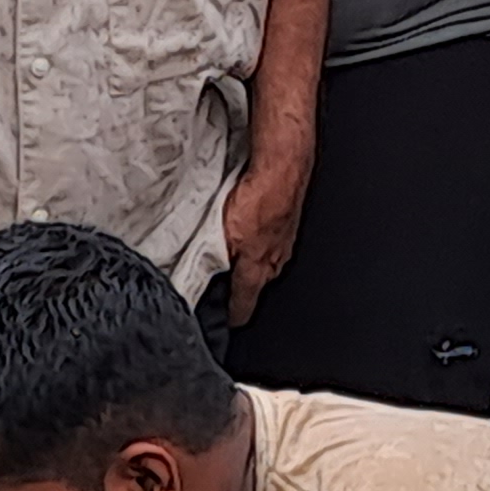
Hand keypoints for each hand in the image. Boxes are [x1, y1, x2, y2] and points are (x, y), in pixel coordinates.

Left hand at [222, 159, 308, 324]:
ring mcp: (285, 243)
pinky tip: (248, 227)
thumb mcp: (222, 236)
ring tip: (231, 251)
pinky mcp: (288, 224)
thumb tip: (200, 279)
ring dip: (249, 261)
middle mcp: (276, 261)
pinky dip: (258, 241)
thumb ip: (211, 261)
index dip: (231, 317)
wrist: (284, 167)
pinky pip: (270, 242)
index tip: (223, 323)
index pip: (244, 306)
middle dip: (239, 287)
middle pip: (255, 286)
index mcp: (258, 270)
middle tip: (219, 282)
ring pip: (264, 262)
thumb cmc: (258, 199)